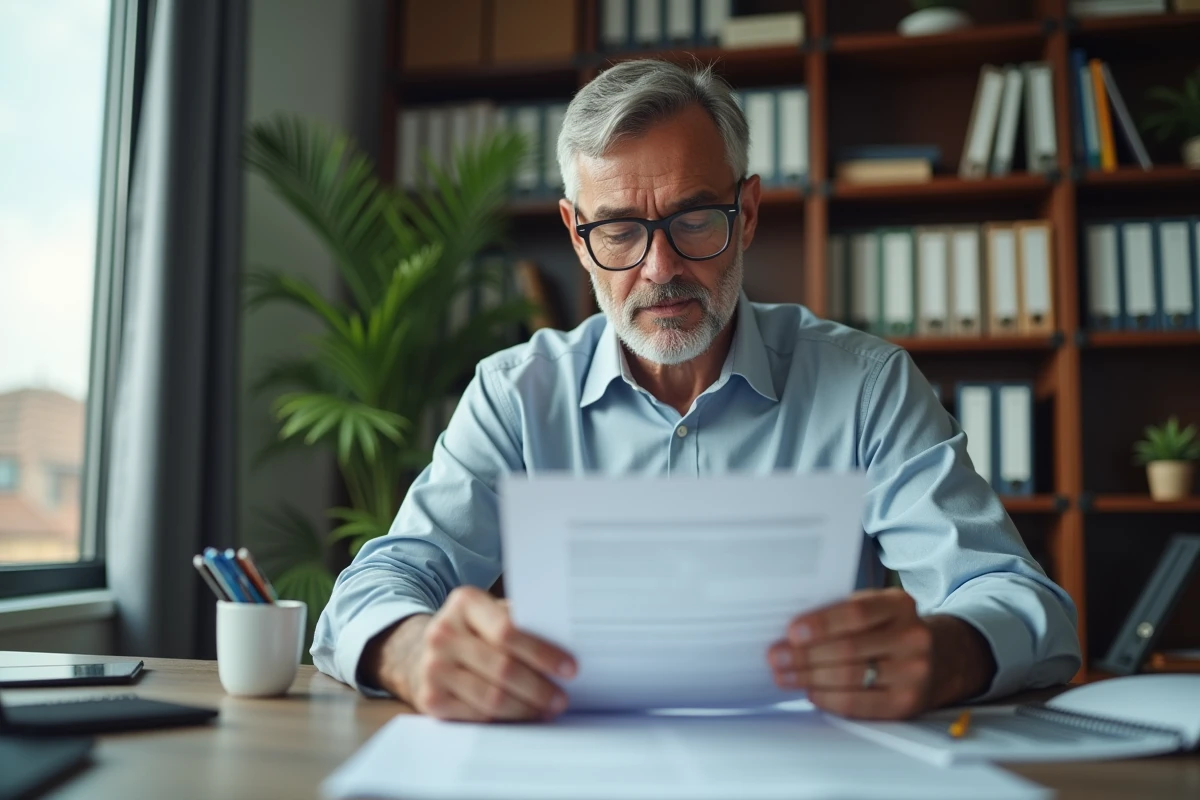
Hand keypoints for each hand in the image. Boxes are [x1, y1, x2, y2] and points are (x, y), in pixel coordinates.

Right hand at [365, 586, 576, 721]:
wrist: (422, 652)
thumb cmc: (474, 632)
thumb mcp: (492, 613)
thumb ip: (521, 622)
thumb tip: (568, 642)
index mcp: (465, 602)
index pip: (508, 631)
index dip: (542, 653)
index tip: (570, 668)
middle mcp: (443, 632)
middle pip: (502, 668)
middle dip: (539, 688)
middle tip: (561, 699)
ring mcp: (433, 667)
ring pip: (491, 697)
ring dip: (526, 709)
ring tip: (547, 710)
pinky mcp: (431, 698)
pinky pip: (476, 716)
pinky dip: (505, 721)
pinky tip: (521, 717)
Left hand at [767, 588, 994, 719]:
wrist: (943, 658)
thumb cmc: (894, 630)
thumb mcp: (879, 609)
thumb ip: (844, 613)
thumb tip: (793, 630)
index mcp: (899, 605)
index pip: (855, 614)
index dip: (820, 624)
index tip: (791, 631)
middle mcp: (911, 637)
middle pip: (848, 649)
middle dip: (804, 655)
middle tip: (776, 657)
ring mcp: (913, 672)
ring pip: (850, 678)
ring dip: (808, 678)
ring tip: (784, 675)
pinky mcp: (907, 702)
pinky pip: (859, 704)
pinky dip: (828, 698)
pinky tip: (810, 692)